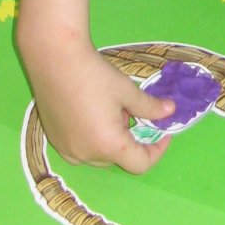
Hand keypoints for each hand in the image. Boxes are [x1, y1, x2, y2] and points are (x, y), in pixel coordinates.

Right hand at [17, 0, 174, 171]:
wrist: (55, 60)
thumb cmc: (95, 75)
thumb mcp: (127, 90)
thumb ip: (150, 107)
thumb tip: (170, 111)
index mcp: (108, 145)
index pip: (140, 164)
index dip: (157, 151)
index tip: (163, 133)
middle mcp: (86, 155)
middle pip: (118, 157)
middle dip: (131, 137)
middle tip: (130, 108)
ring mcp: (67, 150)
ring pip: (99, 153)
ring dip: (112, 137)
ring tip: (110, 106)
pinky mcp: (54, 140)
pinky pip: (81, 147)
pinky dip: (93, 136)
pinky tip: (90, 109)